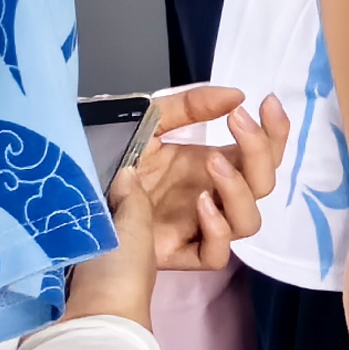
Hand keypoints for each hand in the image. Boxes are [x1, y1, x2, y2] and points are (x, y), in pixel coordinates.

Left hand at [108, 86, 288, 272]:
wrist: (73, 194)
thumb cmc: (112, 158)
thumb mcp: (150, 121)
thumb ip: (189, 106)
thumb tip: (237, 95)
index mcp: (213, 164)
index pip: (263, 153)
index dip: (275, 131)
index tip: (267, 102)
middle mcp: (213, 195)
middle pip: (264, 184)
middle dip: (259, 151)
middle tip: (236, 123)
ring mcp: (198, 226)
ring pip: (248, 222)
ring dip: (239, 189)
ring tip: (213, 163)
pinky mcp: (178, 252)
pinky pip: (215, 254)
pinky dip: (217, 231)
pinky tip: (201, 204)